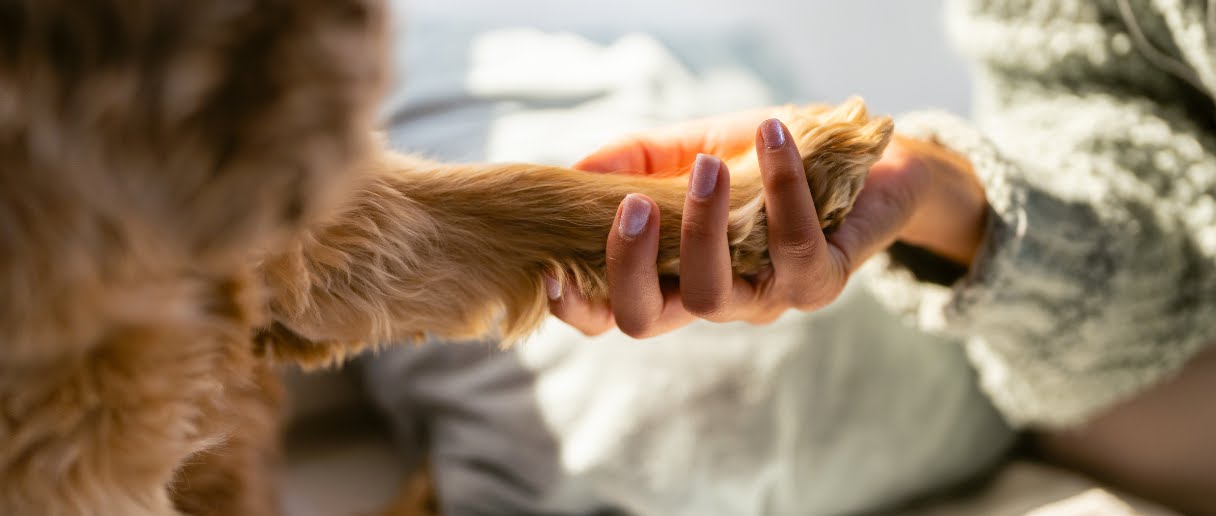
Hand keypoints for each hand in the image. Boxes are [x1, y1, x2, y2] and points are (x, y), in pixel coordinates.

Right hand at [548, 111, 986, 336]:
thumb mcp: (688, 148)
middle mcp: (714, 299)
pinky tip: (773, 136)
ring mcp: (766, 298)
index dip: (576, 308)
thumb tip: (576, 170)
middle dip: (628, 266)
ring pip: (714, 292)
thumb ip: (635, 160)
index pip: (612, 313)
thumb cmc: (765, 160)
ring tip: (707, 164)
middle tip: (631, 204)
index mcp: (673, 275)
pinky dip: (781, 187)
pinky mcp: (821, 280)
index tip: (549, 272)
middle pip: (646, 319)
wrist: (868, 160)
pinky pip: (792, 247)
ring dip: (702, 226)